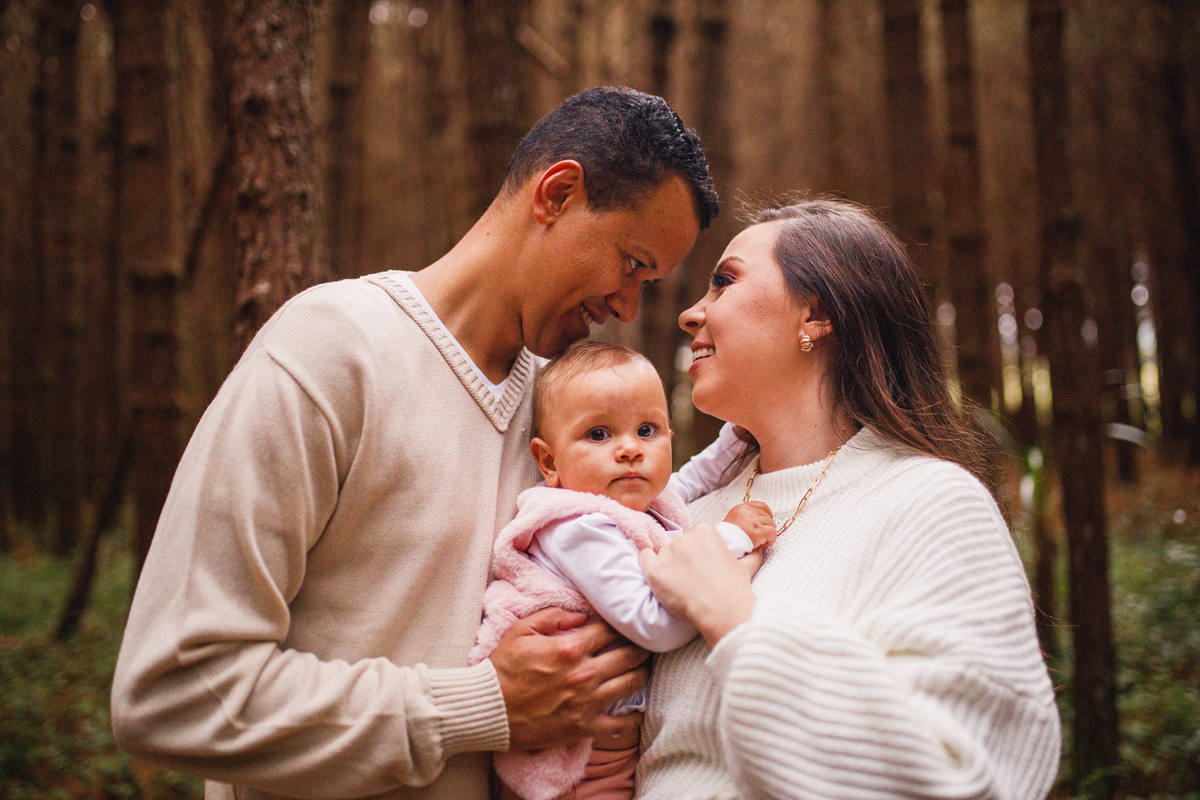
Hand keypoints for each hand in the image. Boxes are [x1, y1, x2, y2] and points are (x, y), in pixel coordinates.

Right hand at [489, 607, 649, 749]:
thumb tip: (583, 614)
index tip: (624, 626)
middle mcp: (584, 674)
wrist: (489, 708)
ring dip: (641, 674)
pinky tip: (636, 713)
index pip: (609, 631)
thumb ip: (554, 616)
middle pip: (629, 655)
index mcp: (570, 648)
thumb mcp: (521, 630)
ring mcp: (586, 702)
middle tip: (645, 644)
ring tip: (642, 669)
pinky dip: (631, 719)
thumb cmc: (503, 667)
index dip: (619, 626)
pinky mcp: (583, 727)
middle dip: (640, 647)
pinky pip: (618, 726)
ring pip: (631, 684)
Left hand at [640, 523, 755, 648]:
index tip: (702, 565)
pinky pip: (645, 559)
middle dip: (684, 558)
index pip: (695, 536)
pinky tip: (659, 575)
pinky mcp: (654, 571)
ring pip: (663, 555)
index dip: (698, 551)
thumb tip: (759, 548)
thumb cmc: (735, 588)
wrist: (722, 610)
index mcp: (704, 531)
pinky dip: (648, 564)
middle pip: (679, 544)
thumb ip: (751, 554)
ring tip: (682, 585)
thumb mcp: (748, 566)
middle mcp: (684, 538)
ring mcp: (667, 554)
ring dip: (669, 566)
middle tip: (693, 577)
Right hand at [723, 501, 777, 549]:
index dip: (766, 514)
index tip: (764, 521)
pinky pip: (773, 533)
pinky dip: (770, 539)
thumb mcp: (734, 519)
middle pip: (768, 516)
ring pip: (772, 524)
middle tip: (758, 535)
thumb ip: (746, 516)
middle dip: (765, 526)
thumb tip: (761, 518)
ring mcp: (755, 521)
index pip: (762, 506)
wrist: (725, 544)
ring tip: (758, 540)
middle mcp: (749, 512)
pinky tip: (762, 543)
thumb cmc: (729, 535)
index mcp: (742, 508)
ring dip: (767, 533)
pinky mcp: (759, 531)